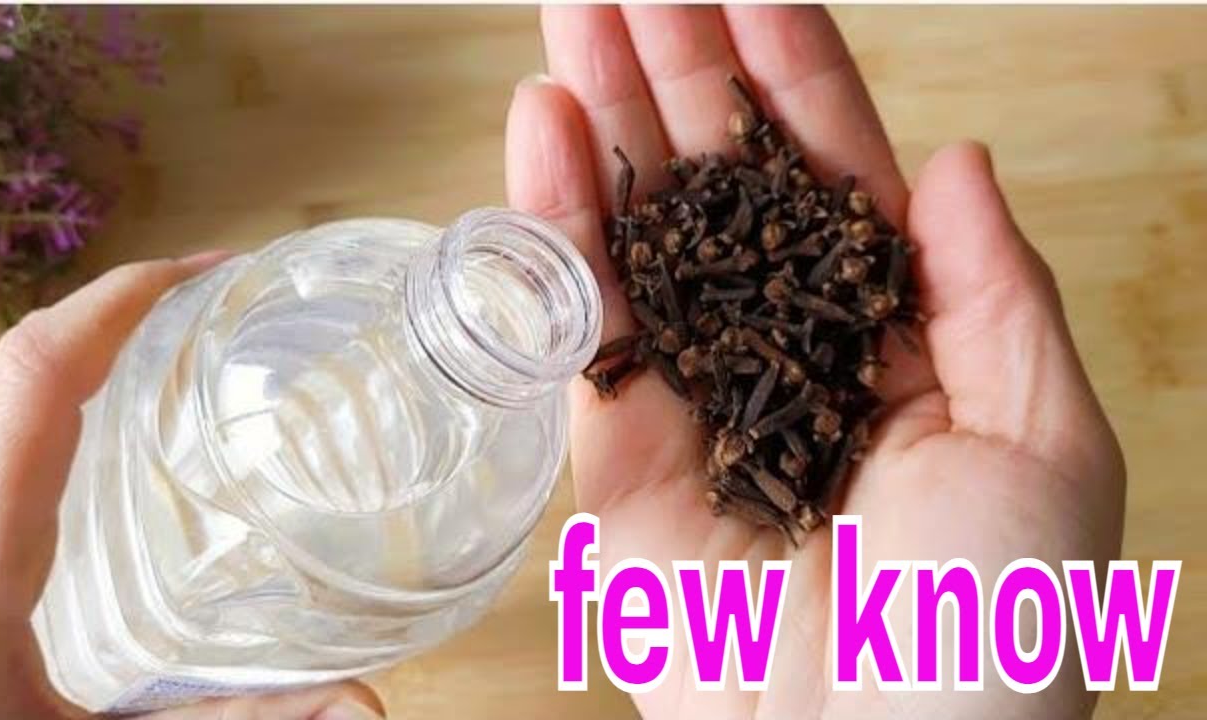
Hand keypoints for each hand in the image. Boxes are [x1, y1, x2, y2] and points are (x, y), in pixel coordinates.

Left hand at [0, 255, 383, 719]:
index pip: (38, 378)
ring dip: (76, 345)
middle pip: (10, 365)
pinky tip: (100, 422)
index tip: (206, 270)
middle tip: (212, 296)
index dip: (119, 303)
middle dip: (111, 308)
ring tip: (168, 336)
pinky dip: (44, 396)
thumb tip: (365, 707)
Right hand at [505, 6, 1122, 718]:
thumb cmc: (995, 614)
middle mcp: (778, 352)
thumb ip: (995, 287)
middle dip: (672, 77)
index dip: (793, 80)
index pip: (828, 179)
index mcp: (887, 337)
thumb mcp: (1044, 431)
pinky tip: (536, 128)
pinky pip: (579, 321)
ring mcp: (690, 397)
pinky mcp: (615, 456)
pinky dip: (554, 226)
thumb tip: (954, 157)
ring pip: (636, 237)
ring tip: (567, 17)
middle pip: (716, 188)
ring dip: (599, 124)